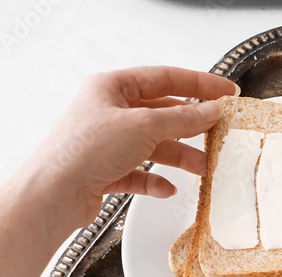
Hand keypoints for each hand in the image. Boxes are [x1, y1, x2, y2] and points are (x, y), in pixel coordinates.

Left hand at [26, 66, 237, 228]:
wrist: (55, 193)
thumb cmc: (85, 150)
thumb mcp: (144, 126)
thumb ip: (182, 118)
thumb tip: (209, 111)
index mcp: (112, 88)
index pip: (164, 78)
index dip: (199, 84)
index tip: (225, 92)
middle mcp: (109, 112)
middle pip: (162, 114)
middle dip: (192, 127)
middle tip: (219, 132)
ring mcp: (108, 142)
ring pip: (155, 146)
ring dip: (180, 157)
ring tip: (203, 168)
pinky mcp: (107, 171)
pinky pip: (140, 172)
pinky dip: (156, 180)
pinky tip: (167, 187)